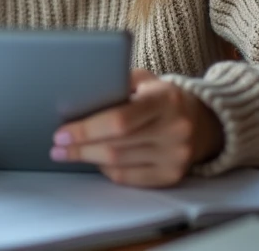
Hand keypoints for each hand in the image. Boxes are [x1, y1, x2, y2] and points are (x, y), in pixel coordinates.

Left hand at [50, 70, 223, 186]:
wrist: (202, 121)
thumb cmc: (161, 97)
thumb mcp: (145, 80)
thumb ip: (117, 82)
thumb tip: (77, 95)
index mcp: (166, 99)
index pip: (120, 119)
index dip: (87, 129)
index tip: (62, 132)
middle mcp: (175, 129)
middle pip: (116, 145)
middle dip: (80, 147)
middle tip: (57, 146)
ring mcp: (176, 156)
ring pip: (119, 163)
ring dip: (88, 159)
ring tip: (67, 153)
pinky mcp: (173, 176)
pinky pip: (130, 178)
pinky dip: (107, 170)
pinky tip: (94, 161)